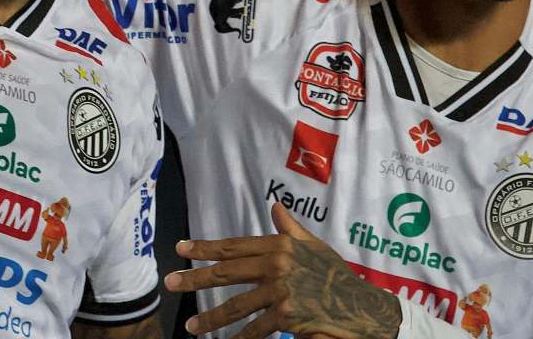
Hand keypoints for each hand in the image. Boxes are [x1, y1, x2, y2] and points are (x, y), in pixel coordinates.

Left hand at [164, 204, 399, 338]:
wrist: (362, 306)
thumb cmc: (336, 275)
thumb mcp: (314, 246)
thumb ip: (290, 228)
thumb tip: (275, 205)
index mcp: (279, 245)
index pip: (233, 246)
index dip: (205, 248)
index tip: (182, 248)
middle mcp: (277, 264)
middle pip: (227, 272)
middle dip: (196, 279)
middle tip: (170, 283)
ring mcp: (282, 290)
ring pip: (237, 305)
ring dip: (212, 318)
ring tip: (192, 327)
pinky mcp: (288, 315)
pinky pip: (256, 329)